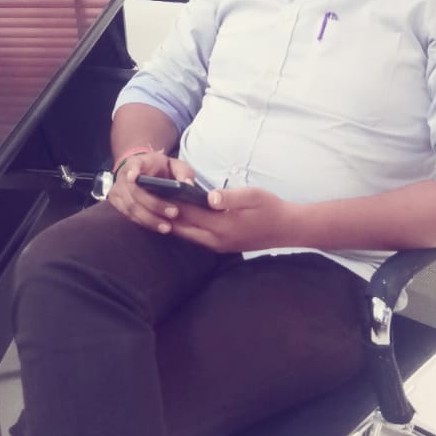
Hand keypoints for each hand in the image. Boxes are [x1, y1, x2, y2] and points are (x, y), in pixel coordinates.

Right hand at [105, 149, 200, 233]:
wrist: (142, 171)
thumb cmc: (160, 168)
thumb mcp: (174, 164)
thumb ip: (183, 172)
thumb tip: (187, 184)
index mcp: (138, 162)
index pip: (133, 164)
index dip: (132, 170)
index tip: (133, 176)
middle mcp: (124, 175)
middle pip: (135, 192)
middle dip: (155, 205)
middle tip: (174, 213)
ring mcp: (117, 189)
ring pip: (131, 207)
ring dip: (150, 219)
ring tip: (167, 227)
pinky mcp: (116, 202)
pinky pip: (129, 215)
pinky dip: (144, 222)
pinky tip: (157, 227)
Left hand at [167, 186, 296, 253]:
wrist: (286, 229)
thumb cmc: (271, 208)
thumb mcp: (254, 197)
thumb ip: (230, 197)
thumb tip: (209, 197)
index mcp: (222, 226)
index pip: (189, 212)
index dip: (171, 200)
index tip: (156, 188)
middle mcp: (216, 240)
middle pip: (181, 227)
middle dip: (165, 213)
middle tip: (149, 197)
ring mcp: (217, 246)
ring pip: (186, 235)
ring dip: (172, 221)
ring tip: (157, 205)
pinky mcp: (220, 247)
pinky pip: (195, 237)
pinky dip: (184, 227)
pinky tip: (176, 215)